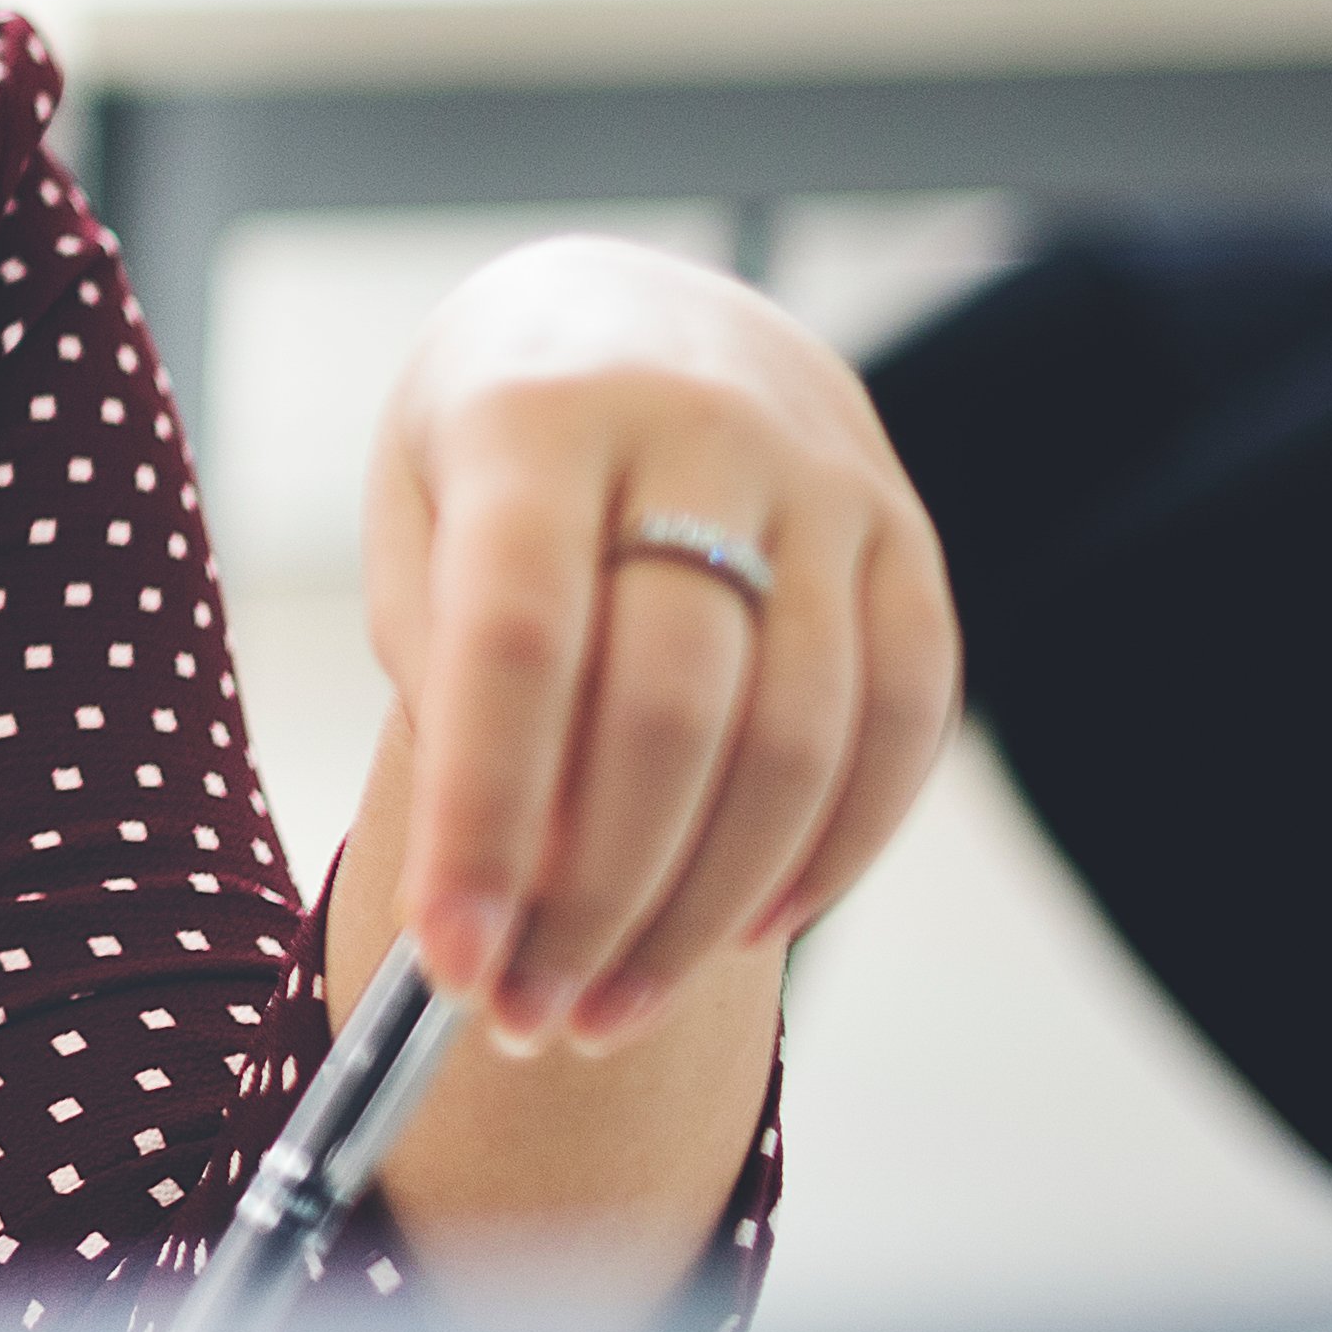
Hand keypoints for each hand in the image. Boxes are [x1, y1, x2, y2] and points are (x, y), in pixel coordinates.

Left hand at [361, 237, 956, 1052]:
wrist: (633, 313)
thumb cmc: (492, 447)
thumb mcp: (418, 515)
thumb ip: (450, 668)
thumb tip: (509, 878)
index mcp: (538, 414)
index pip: (519, 641)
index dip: (483, 819)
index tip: (445, 962)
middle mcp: (700, 430)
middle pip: (668, 710)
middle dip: (595, 899)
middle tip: (525, 1018)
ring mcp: (830, 481)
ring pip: (796, 741)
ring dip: (705, 912)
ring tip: (607, 1007)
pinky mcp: (913, 539)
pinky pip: (904, 726)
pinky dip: (831, 852)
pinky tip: (745, 931)